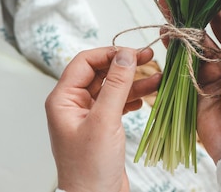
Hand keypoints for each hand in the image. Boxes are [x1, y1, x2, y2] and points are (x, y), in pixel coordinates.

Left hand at [45, 46, 161, 191]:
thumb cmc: (90, 168)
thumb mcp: (104, 121)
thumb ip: (116, 85)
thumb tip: (125, 55)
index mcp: (63, 99)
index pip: (85, 62)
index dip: (110, 54)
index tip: (134, 52)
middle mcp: (73, 105)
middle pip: (100, 73)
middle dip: (124, 65)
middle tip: (148, 56)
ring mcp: (88, 116)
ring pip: (111, 88)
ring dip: (133, 81)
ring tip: (157, 76)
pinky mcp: (101, 128)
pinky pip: (117, 103)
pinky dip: (132, 98)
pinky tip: (146, 96)